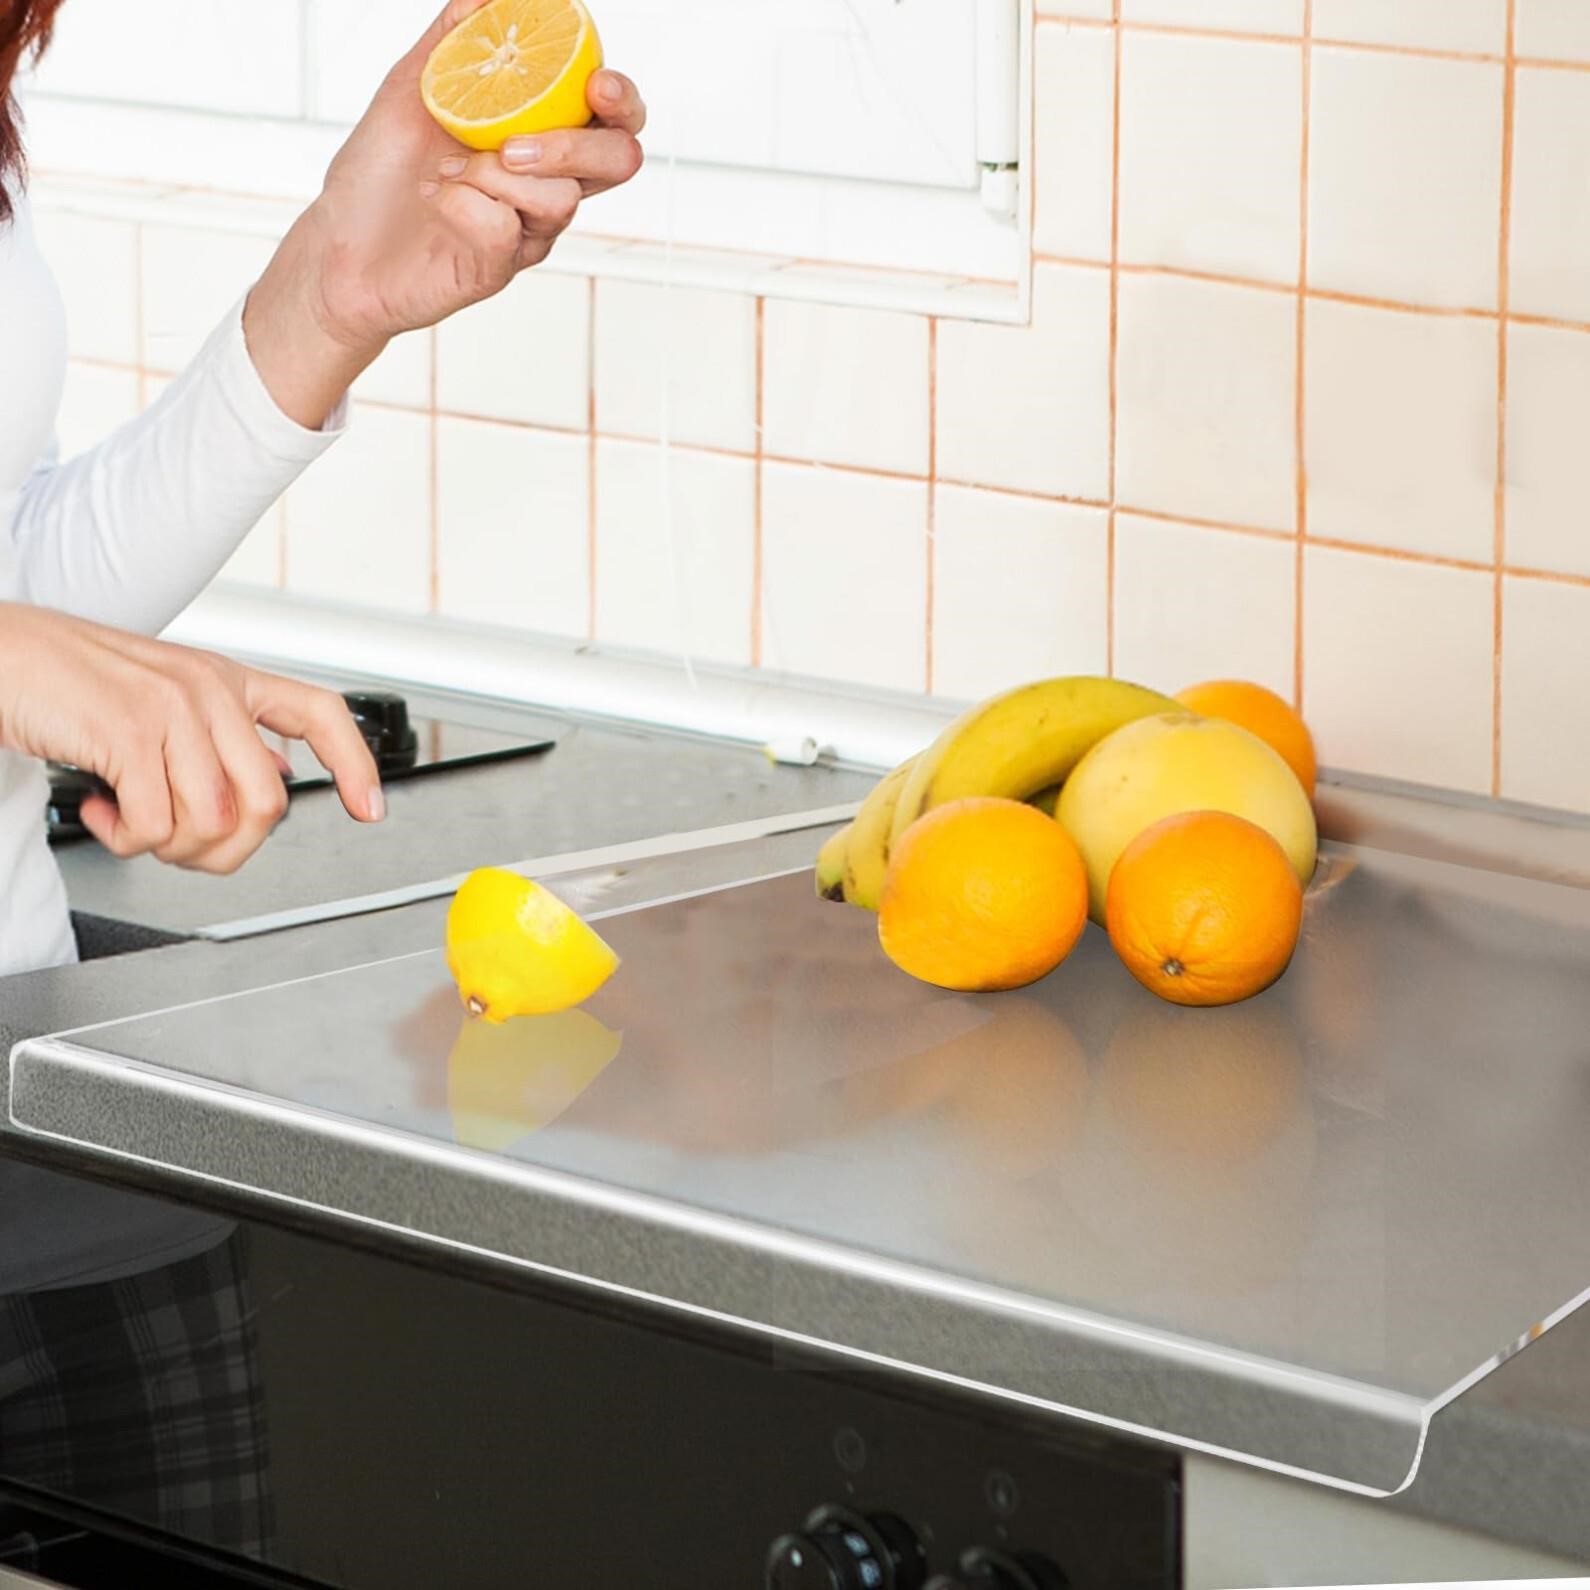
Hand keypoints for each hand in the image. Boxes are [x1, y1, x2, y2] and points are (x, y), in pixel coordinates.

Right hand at [0, 605, 382, 873]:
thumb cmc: (71, 682)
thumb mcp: (163, 699)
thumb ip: (220, 736)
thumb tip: (272, 777)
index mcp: (226, 680)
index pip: (318, 714)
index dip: (354, 764)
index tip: (369, 808)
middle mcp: (209, 689)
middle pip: (266, 806)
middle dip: (223, 848)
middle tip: (174, 840)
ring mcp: (171, 709)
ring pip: (214, 822)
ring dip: (168, 845)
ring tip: (130, 818)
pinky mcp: (128, 734)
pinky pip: (154, 826)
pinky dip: (125, 839)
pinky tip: (102, 808)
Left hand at [245, 0, 646, 428]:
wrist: (336, 242)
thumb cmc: (379, 174)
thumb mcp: (412, 85)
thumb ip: (453, 38)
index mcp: (539, 139)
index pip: (613, 121)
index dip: (622, 102)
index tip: (596, 85)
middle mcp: (544, 187)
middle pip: (618, 163)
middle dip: (576, 147)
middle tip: (512, 146)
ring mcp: (527, 231)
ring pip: (561, 199)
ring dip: (495, 174)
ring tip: (446, 169)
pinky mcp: (499, 268)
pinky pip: (505, 230)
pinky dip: (462, 205)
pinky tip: (435, 198)